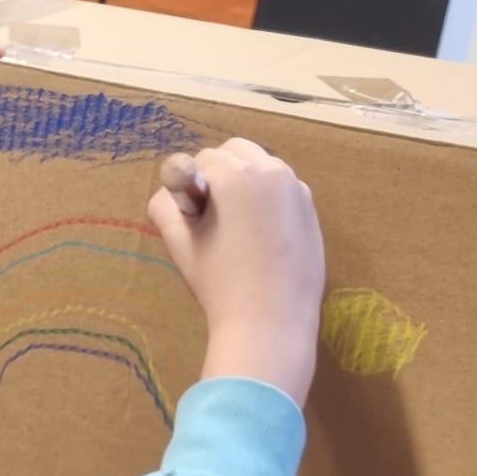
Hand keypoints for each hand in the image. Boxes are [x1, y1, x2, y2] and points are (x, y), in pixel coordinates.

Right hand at [148, 140, 324, 408]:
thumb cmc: (219, 284)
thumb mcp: (180, 244)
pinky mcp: (311, 209)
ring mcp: (296, 188)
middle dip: (221, 175)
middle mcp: (271, 170)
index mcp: (236, 174)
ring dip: (245, 184)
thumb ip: (165, 205)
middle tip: (215, 219)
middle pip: (235, 152)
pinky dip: (268, 202)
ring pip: (261, 167)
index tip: (196, 219)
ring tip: (240, 230)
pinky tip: (263, 240)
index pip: (203, 160)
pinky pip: (282, 189)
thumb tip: (172, 190)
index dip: (192, 187)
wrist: (270, 323)